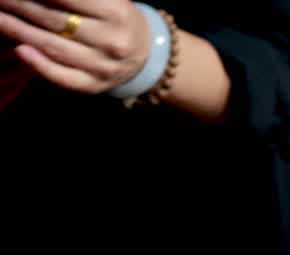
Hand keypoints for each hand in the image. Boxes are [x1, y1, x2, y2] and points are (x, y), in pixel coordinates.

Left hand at [0, 0, 149, 93]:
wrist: (146, 55)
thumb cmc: (117, 19)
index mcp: (116, 12)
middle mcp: (111, 40)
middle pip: (55, 20)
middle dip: (20, 6)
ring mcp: (103, 66)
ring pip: (53, 46)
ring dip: (18, 30)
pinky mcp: (94, 85)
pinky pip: (63, 76)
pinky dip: (39, 64)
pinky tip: (19, 49)